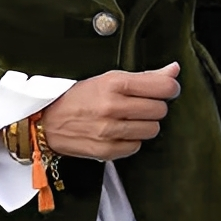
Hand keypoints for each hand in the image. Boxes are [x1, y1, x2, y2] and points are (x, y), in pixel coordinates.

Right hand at [40, 63, 180, 161]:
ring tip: (130, 119)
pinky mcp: (107, 150)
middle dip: (155, 106)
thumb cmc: (78, 98)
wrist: (46, 122)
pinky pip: (137, 146)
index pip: (163, 86)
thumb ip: (144, 76)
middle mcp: (113, 107)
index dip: (170, 88)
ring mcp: (110, 131)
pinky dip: (132, 140)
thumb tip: (174, 70)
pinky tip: (119, 132)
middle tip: (141, 105)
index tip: (166, 89)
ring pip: (152, 129)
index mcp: (114, 83)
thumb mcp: (108, 78)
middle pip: (160, 109)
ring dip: (145, 124)